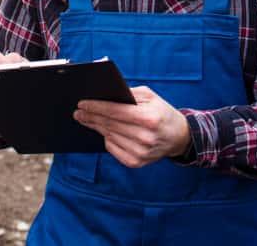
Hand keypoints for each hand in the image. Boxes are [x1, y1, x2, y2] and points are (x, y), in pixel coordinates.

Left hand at [73, 86, 190, 167]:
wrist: (179, 137)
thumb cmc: (162, 112)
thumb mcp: (150, 96)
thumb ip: (128, 93)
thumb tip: (104, 94)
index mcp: (149, 118)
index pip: (115, 111)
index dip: (96, 107)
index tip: (82, 103)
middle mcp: (145, 137)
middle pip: (109, 124)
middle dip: (91, 117)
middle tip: (78, 112)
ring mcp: (140, 152)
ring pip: (109, 136)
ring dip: (96, 127)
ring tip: (86, 119)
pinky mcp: (136, 162)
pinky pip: (112, 149)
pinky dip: (107, 139)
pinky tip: (104, 131)